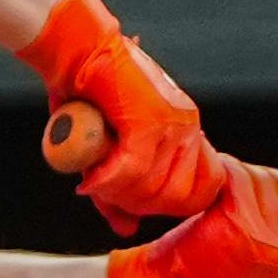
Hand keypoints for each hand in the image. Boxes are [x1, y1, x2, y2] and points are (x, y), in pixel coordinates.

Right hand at [23, 0, 217, 231]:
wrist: (76, 48)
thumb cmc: (86, 93)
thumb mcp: (108, 148)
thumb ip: (121, 188)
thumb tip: (128, 229)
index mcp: (187, 130)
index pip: (202, 190)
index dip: (168, 206)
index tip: (135, 202)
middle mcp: (188, 127)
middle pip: (177, 199)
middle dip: (138, 206)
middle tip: (106, 193)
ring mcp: (173, 125)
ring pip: (151, 190)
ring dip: (116, 195)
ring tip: (93, 181)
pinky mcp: (149, 122)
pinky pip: (131, 174)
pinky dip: (105, 183)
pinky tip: (90, 179)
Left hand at [106, 158, 277, 277]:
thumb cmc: (212, 264)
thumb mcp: (261, 237)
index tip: (259, 196)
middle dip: (256, 181)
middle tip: (228, 196)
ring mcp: (272, 246)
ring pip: (261, 180)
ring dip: (236, 178)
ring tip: (218, 197)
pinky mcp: (243, 234)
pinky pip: (241, 181)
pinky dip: (224, 175)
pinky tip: (213, 190)